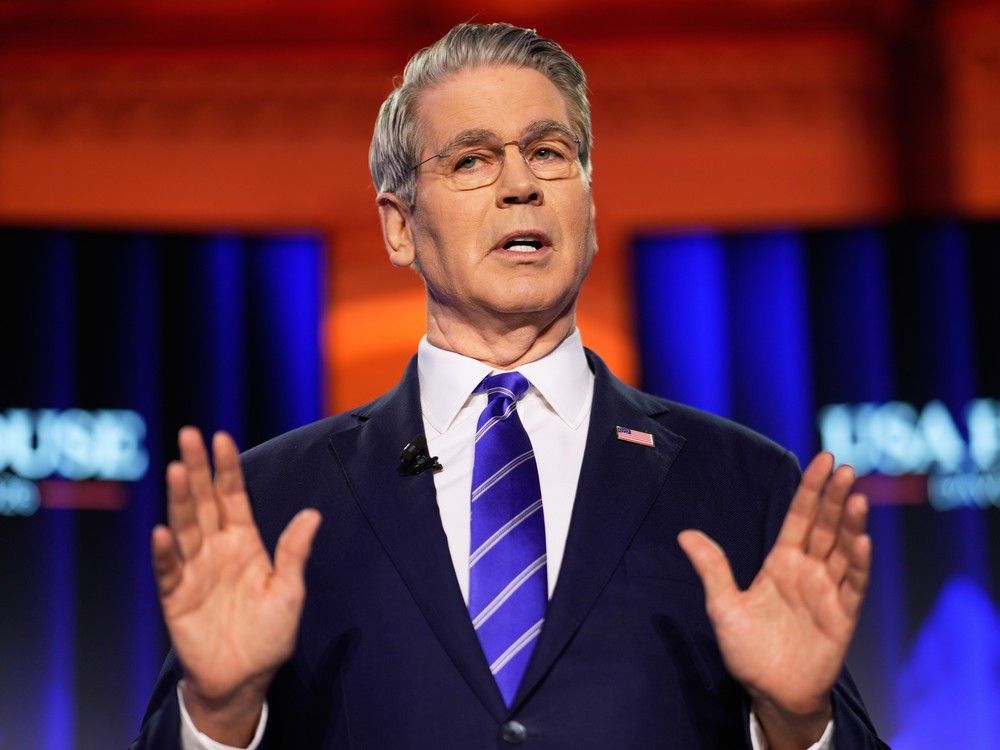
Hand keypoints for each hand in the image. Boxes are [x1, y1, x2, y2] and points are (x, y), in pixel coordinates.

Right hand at [151, 428, 321, 744]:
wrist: (244, 677)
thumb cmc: (269, 634)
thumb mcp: (290, 591)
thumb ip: (294, 553)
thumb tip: (313, 514)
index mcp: (244, 541)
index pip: (233, 496)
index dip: (226, 468)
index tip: (220, 437)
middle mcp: (216, 548)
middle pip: (204, 501)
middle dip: (198, 468)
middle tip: (189, 435)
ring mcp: (194, 570)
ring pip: (184, 526)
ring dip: (180, 499)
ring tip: (178, 470)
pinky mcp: (176, 596)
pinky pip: (168, 570)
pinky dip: (164, 553)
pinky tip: (162, 532)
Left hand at [677, 453, 869, 748]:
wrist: (770, 692)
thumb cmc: (747, 650)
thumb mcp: (723, 606)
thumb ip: (712, 569)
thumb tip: (685, 534)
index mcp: (781, 562)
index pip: (799, 517)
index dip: (811, 490)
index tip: (823, 460)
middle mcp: (808, 571)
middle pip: (825, 527)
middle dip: (835, 498)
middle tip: (844, 468)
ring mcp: (827, 592)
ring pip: (843, 550)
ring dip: (851, 524)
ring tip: (857, 497)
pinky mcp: (842, 617)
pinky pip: (853, 585)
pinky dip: (858, 563)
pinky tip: (862, 541)